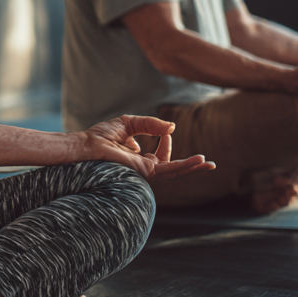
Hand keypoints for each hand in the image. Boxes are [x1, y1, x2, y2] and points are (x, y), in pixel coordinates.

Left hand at [77, 115, 214, 179]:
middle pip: (173, 170)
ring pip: (174, 173)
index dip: (166, 141)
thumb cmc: (102, 136)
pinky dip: (184, 166)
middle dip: (191, 167)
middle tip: (210, 164)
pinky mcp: (145, 171)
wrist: (88, 145)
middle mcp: (144, 168)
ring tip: (209, 165)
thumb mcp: (130, 123)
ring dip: (192, 168)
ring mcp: (145, 172)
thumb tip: (172, 128)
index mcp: (140, 159)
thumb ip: (151, 124)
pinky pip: (169, 170)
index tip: (165, 131)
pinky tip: (198, 162)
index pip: (161, 155)